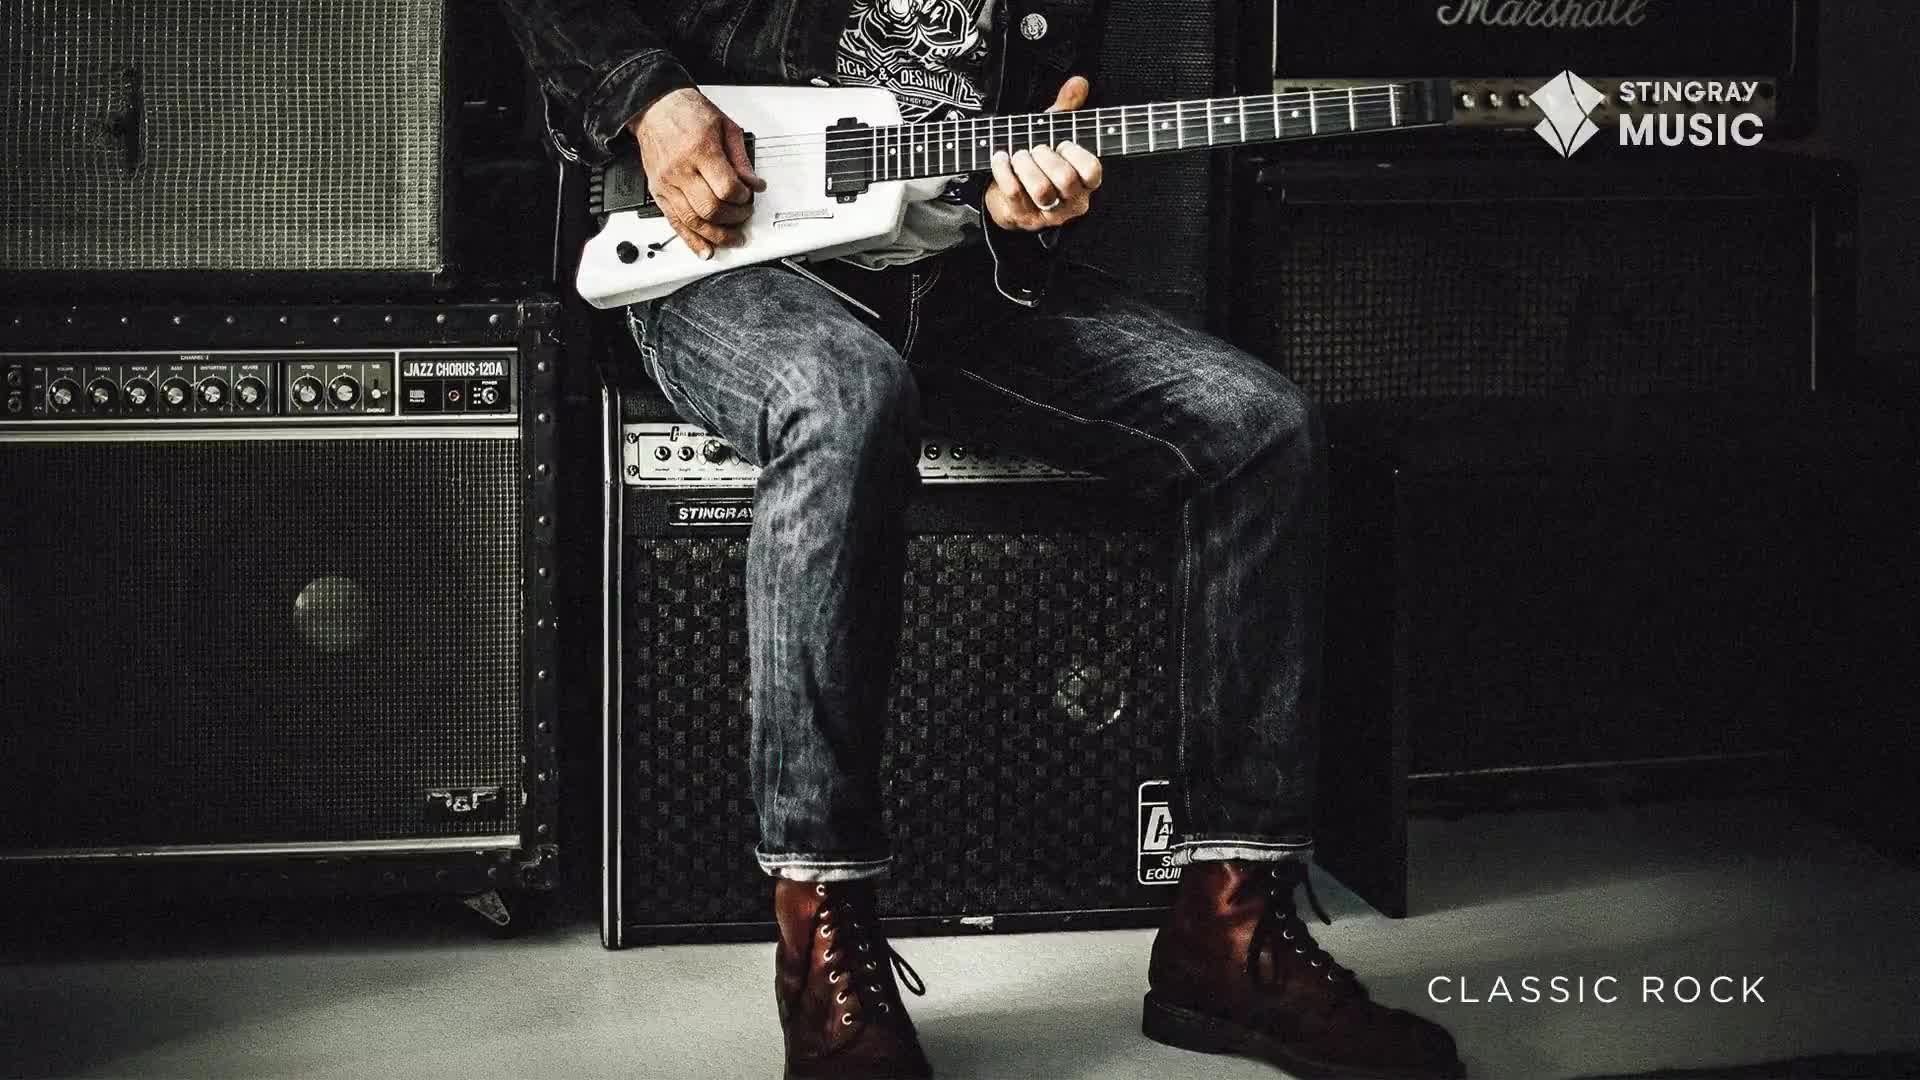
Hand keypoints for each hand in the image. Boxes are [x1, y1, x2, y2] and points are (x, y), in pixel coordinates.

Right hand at [628, 87, 766, 258]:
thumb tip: (755, 184)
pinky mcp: (658, 192)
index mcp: (700, 150)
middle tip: (744, 214)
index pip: (726, 188)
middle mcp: (680, 169)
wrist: (656, 107)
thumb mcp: (725, 126)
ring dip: (717, 235)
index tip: (749, 195)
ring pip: (693, 222)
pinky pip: (675, 223)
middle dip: (734, 218)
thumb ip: (742, 159)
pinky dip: (691, 241)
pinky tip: (705, 250)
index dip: (743, 198)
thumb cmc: (689, 113)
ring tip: (733, 238)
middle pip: (710, 209)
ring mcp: (667, 183)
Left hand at [986, 76, 1101, 232]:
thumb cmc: (1036, 164)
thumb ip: (1066, 109)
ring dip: (1025, 165)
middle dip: (1045, 157)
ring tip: (1018, 154)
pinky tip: (1000, 158)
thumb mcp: (1051, 134)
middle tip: (1034, 148)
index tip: (1061, 143)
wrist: (1007, 198)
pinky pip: (1013, 192)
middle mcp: (1071, 202)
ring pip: (1041, 189)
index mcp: (1085, 183)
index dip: (1075, 153)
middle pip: (1065, 179)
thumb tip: (1078, 82)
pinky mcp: (1022, 218)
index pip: (1092, 170)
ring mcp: (1048, 214)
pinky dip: (1003, 170)